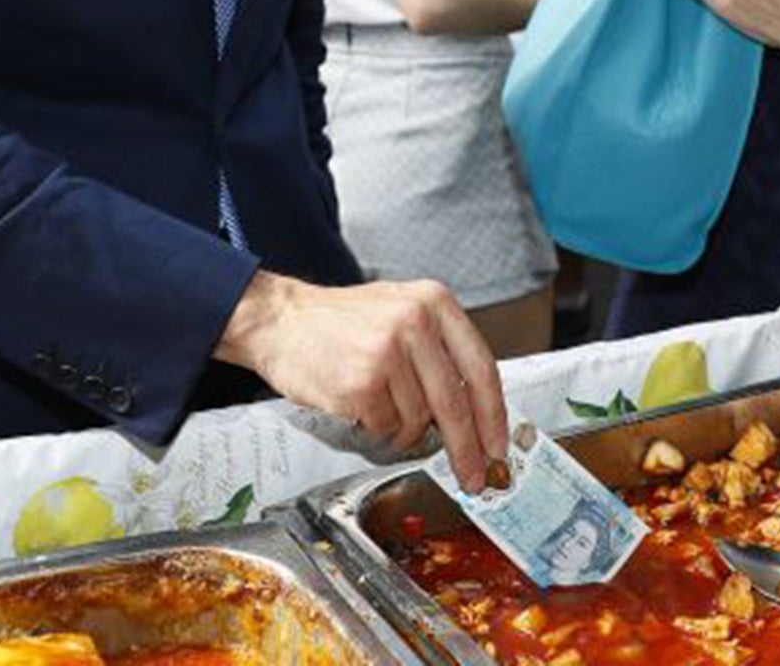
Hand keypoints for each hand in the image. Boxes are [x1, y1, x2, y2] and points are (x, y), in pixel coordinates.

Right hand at [215, 271, 508, 489]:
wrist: (280, 320)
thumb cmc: (341, 323)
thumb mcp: (401, 312)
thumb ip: (439, 351)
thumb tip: (475, 412)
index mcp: (435, 301)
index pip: (481, 367)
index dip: (494, 414)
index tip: (499, 446)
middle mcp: (416, 322)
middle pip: (457, 402)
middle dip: (468, 448)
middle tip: (474, 476)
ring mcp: (388, 352)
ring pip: (419, 420)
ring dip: (404, 429)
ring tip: (381, 405)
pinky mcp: (361, 382)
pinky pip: (386, 427)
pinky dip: (378, 428)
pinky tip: (362, 405)